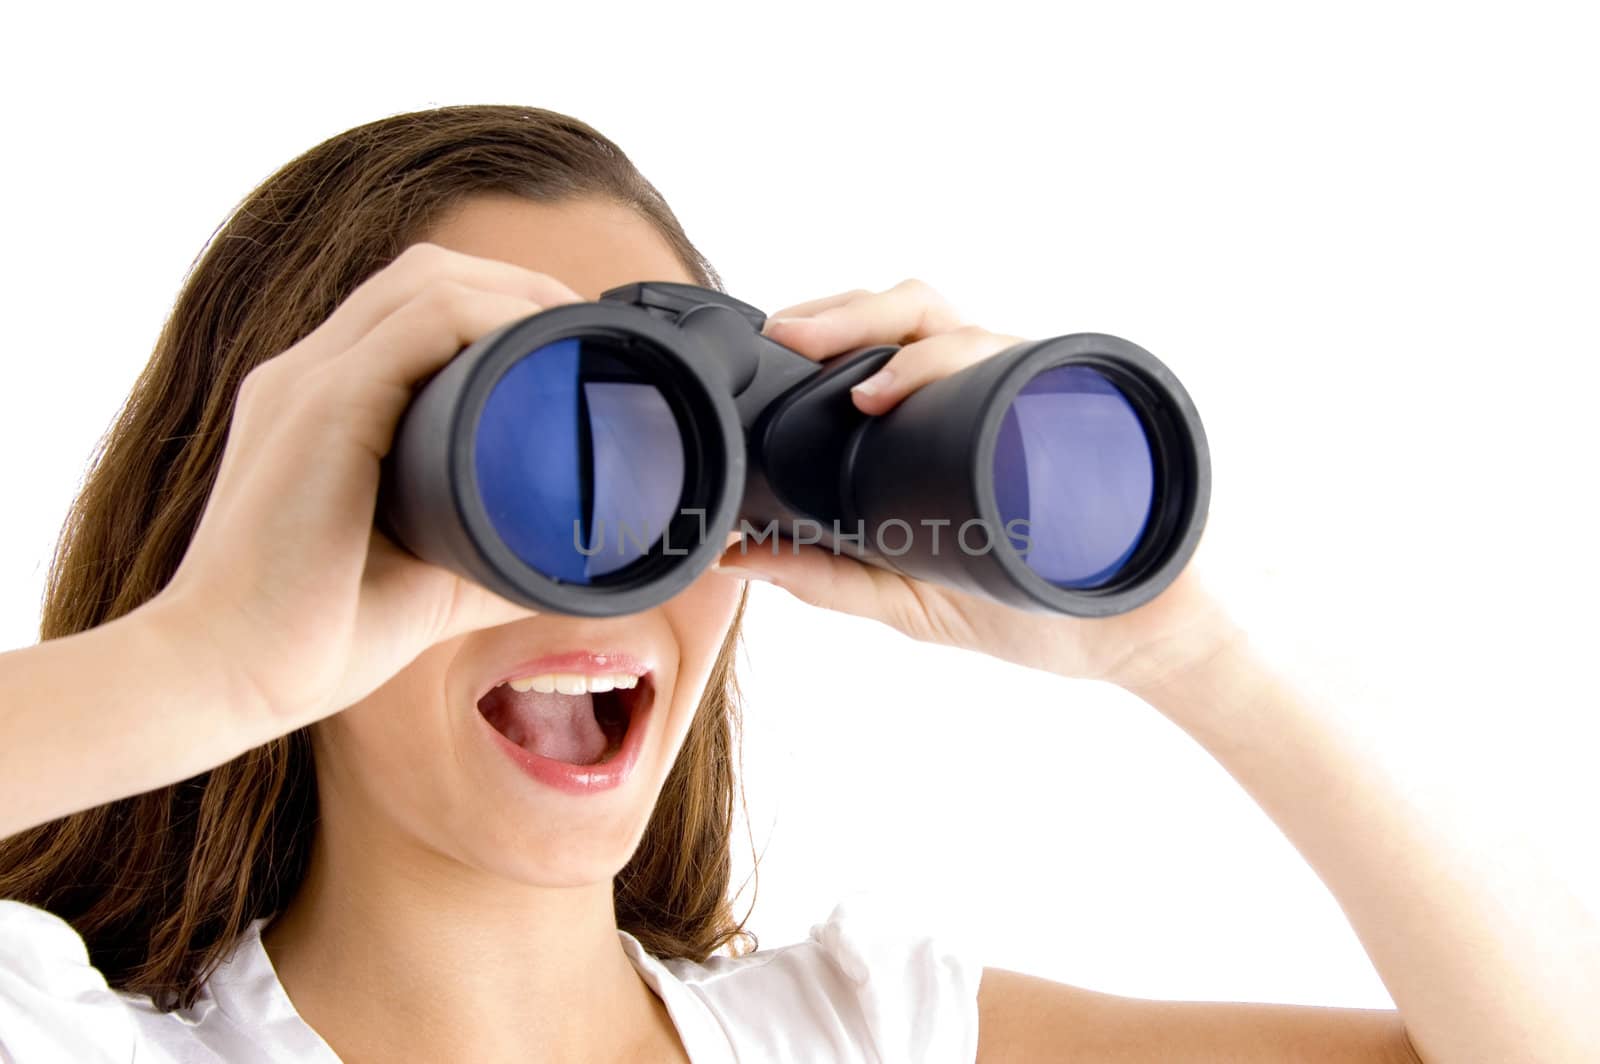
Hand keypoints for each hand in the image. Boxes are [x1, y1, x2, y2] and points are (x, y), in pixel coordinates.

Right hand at [155, 243, 584, 727]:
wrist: (227, 672)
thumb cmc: (315, 635)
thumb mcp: (426, 575)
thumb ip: (488, 554)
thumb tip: (566, 565)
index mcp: (321, 404)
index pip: (410, 312)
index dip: (495, 308)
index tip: (567, 347)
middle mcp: (309, 375)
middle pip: (423, 279)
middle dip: (516, 286)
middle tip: (586, 333)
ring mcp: (311, 382)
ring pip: (425, 284)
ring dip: (513, 291)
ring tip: (577, 328)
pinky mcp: (324, 406)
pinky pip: (420, 322)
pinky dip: (490, 317)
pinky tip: (540, 341)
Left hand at [717, 278, 1242, 690]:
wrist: (1128, 638)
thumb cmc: (1021, 605)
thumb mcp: (905, 598)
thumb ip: (829, 577)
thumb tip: (738, 557)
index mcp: (943, 418)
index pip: (881, 341)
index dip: (826, 326)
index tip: (770, 342)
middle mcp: (985, 391)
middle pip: (917, 313)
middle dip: (849, 312)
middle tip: (789, 335)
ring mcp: (1031, 395)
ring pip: (965, 328)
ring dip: (904, 343)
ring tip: (858, 387)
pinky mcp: (1073, 413)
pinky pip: (1024, 363)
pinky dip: (966, 367)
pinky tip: (921, 392)